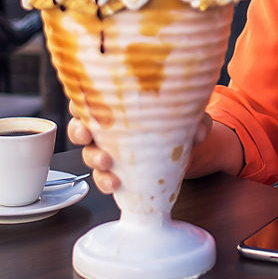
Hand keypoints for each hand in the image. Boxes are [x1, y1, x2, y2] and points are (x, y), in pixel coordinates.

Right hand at [66, 102, 222, 192]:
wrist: (186, 151)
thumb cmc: (177, 122)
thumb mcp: (189, 115)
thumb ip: (195, 119)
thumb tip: (199, 131)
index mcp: (119, 103)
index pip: (90, 95)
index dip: (80, 99)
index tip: (81, 104)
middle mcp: (108, 125)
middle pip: (80, 124)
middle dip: (79, 130)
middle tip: (88, 134)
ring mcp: (109, 149)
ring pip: (87, 153)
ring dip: (93, 158)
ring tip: (106, 163)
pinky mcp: (117, 171)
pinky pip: (102, 177)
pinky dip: (105, 181)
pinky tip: (114, 183)